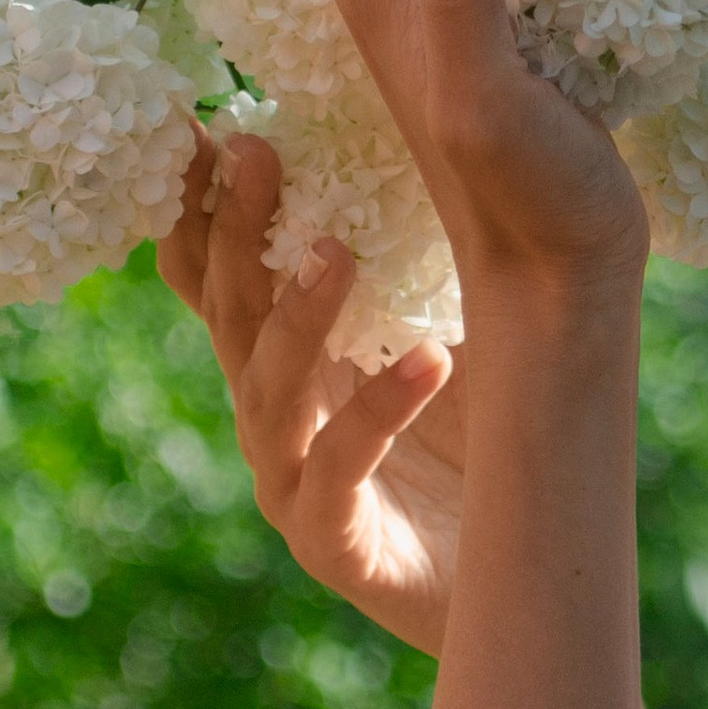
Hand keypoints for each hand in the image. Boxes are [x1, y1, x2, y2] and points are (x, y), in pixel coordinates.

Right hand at [158, 125, 464, 653]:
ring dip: (301, 314)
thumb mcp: (445, 323)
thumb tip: (441, 125)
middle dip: (236, 228)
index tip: (197, 123)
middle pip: (231, 309)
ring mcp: (290, 480)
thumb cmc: (484, 440)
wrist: (513, 585)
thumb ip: (420, 248)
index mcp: (283, 356)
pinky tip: (432, 361)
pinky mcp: (331, 542)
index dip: (194, 205)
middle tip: (254, 149)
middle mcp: (271, 413)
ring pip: (271, 387)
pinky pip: (343, 470)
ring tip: (337, 250)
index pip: (213, 272)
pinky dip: (383, 412)